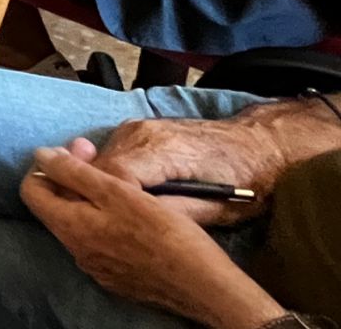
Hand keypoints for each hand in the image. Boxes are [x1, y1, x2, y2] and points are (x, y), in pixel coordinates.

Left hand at [21, 143, 284, 327]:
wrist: (204, 286)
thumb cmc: (164, 234)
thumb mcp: (119, 192)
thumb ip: (75, 173)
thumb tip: (41, 155)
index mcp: (70, 228)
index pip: (31, 191)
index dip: (47, 166)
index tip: (77, 151)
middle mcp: (76, 252)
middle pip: (56, 206)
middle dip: (72, 177)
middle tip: (100, 157)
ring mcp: (97, 267)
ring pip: (80, 224)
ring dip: (90, 199)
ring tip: (120, 183)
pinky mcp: (119, 276)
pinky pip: (101, 242)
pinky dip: (107, 222)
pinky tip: (134, 213)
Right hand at [92, 116, 284, 226]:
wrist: (260, 144)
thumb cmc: (249, 180)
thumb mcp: (219, 208)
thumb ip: (174, 213)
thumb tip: (136, 225)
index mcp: (165, 149)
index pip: (115, 175)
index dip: (108, 204)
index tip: (111, 230)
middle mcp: (141, 132)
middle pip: (100, 168)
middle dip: (97, 198)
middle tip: (106, 231)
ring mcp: (136, 128)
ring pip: (100, 162)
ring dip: (101, 189)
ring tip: (112, 218)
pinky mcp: (135, 131)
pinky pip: (111, 157)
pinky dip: (109, 179)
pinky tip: (120, 199)